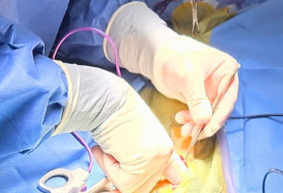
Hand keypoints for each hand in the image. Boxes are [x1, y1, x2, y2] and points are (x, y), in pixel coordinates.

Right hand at [53, 61, 186, 192]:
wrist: (106, 99)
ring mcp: (157, 156)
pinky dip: (109, 167)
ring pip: (132, 185)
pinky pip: (122, 181)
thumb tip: (136, 182)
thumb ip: (142, 156)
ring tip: (108, 147)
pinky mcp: (145, 161)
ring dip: (113, 169)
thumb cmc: (114, 113)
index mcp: (164, 144)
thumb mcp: (134, 136)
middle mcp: (165, 151)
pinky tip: (108, 148)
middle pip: (145, 185)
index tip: (163, 181)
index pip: (175, 174)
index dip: (162, 179)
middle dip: (124, 175)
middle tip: (111, 155)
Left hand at [106, 2, 239, 141]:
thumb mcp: (188, 76)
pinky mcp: (201, 98)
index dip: (219, 115)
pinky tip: (181, 119)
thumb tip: (204, 120)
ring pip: (209, 114)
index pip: (228, 97)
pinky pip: (200, 115)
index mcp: (227, 69)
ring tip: (184, 128)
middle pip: (220, 109)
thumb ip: (197, 98)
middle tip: (193, 132)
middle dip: (206, 122)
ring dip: (197, 124)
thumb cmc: (175, 56)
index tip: (208, 129)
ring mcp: (212, 91)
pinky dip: (192, 121)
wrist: (158, 56)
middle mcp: (223, 81)